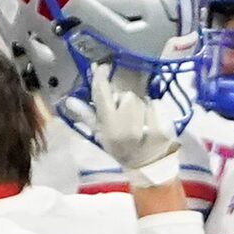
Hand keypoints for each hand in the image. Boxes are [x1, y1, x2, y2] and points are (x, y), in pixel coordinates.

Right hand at [88, 62, 186, 189]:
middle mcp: (127, 126)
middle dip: (124, 101)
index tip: (102, 67)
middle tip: (124, 116)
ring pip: (141, 100)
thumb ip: (87, 115)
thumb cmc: (120, 149)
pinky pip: (156, 105)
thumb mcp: (100, 135)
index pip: (102, 94)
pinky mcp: (163, 127)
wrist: (146, 166)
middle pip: (126, 96)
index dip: (101, 77)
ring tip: (138, 122)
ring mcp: (147, 127)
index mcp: (109, 127)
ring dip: (139, 106)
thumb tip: (70, 100)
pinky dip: (154, 110)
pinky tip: (151, 123)